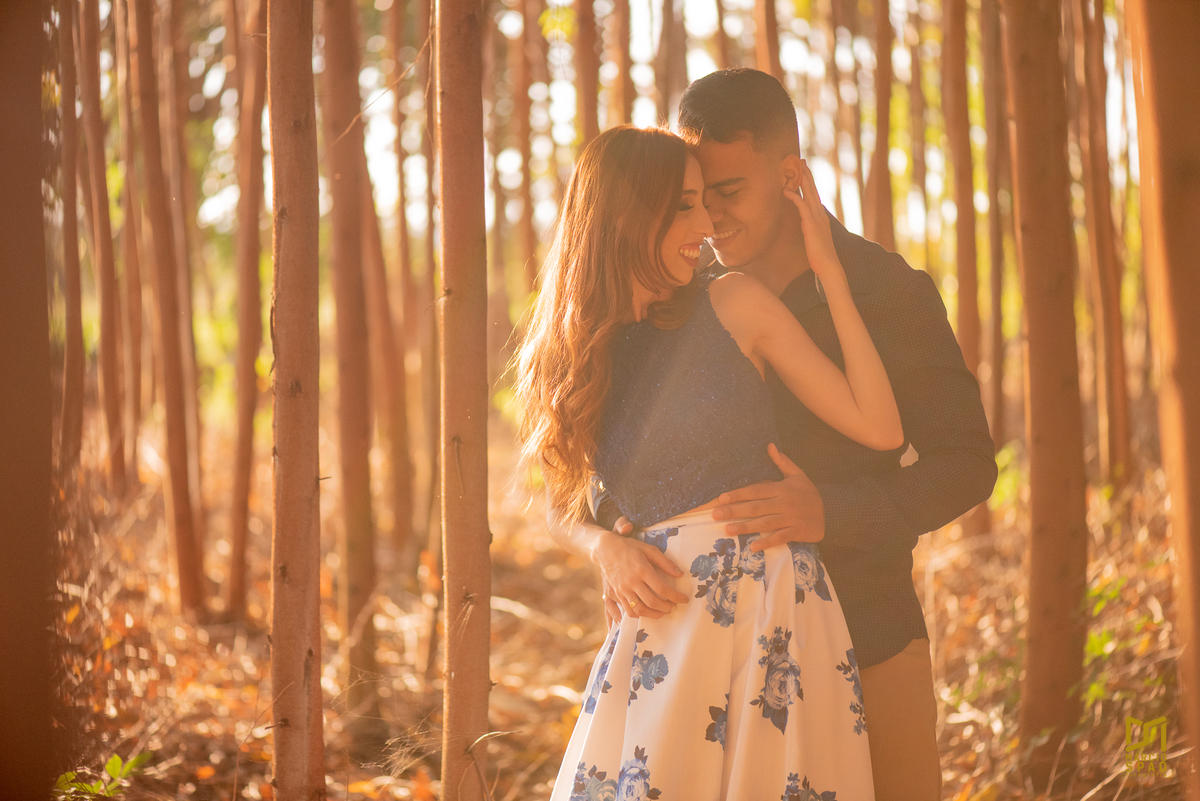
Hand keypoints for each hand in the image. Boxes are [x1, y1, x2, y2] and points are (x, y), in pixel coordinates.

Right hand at [592, 528, 688, 621]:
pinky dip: (640, 615)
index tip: (684, 599)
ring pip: (640, 609)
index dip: (675, 596)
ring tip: (663, 611)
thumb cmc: (630, 548)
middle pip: (652, 601)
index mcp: (642, 569)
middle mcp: (632, 581)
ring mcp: (623, 589)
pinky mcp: (617, 594)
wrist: (605, 549)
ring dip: (654, 614)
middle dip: (666, 607)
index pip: (662, 588)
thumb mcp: (649, 549)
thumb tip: (680, 574)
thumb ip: (665, 562)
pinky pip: (628, 610)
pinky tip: (647, 612)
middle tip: (673, 606)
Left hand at [711, 444, 825, 551]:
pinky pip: (780, 537)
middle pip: (756, 507)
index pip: (755, 490)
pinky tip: (753, 547)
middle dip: (735, 511)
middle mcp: (784, 502)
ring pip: (765, 523)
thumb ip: (782, 462)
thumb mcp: (798, 475)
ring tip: (727, 530)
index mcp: (781, 488)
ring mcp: (791, 518)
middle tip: (715, 515)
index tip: (721, 498)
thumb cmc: (809, 494)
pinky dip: (767, 542)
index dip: (738, 494)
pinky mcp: (797, 531)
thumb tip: (770, 445)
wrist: (833, 511)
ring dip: (746, 527)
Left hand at [783, 160, 843, 283]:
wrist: (828, 265)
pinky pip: (802, 207)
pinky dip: (794, 197)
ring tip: (795, 168)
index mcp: (821, 216)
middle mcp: (820, 214)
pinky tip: (786, 191)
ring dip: (802, 180)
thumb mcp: (814, 237)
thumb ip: (810, 227)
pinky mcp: (811, 225)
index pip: (815, 195)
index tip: (804, 170)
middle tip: (800, 160)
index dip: (810, 182)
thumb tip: (804, 222)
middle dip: (807, 174)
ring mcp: (817, 218)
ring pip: (809, 194)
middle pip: (813, 189)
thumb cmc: (820, 255)